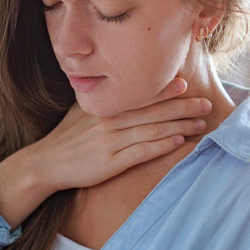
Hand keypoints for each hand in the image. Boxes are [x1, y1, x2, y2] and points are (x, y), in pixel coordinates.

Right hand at [0, 78, 210, 227]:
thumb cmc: (66, 138)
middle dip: (182, 106)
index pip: (139, 96)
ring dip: (179, 126)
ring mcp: (110, 142)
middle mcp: (109, 121)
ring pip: (152, 130)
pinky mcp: (110, 163)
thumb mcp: (81, 112)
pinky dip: (162, 146)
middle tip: (205, 103)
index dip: (164, 90)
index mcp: (104, 107)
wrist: (45, 164)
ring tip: (200, 123)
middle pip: (152, 111)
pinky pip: (142, 152)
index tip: (185, 85)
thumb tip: (121, 90)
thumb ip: (103, 102)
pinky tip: (179, 142)